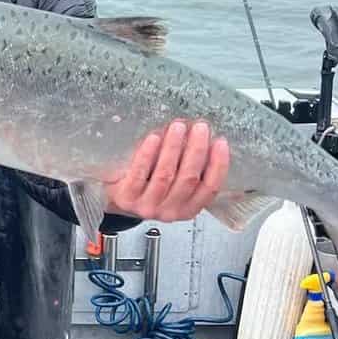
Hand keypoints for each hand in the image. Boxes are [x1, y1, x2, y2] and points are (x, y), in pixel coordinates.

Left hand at [104, 120, 229, 221]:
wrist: (118, 198)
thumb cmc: (149, 185)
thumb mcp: (176, 184)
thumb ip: (192, 169)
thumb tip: (207, 138)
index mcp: (188, 208)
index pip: (210, 188)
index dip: (218, 164)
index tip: (220, 142)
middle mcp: (170, 210)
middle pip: (188, 178)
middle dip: (196, 150)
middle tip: (200, 128)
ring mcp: (147, 206)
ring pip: (165, 175)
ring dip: (174, 148)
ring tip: (178, 127)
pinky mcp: (127, 197)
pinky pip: (140, 173)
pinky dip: (148, 154)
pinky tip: (154, 138)